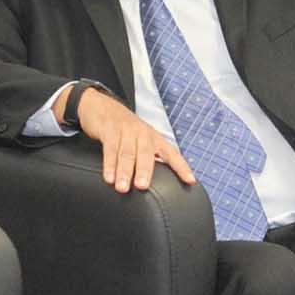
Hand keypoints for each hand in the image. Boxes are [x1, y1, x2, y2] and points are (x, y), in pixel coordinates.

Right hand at [70, 85, 195, 192]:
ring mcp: (126, 130)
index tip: (190, 181)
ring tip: (122, 188)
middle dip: (145, 170)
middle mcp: (143, 134)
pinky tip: (109, 177)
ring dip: (125, 171)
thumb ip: (149, 161)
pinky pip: (110, 149)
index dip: (182, 167)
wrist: (104, 107)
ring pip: (127, 153)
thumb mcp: (142, 142)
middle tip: (142, 186)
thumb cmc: (127, 130)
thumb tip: (157, 186)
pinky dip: (109, 164)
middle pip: (146, 153)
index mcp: (155, 139)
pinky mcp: (110, 129)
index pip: (172, 154)